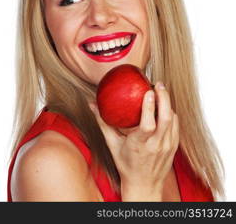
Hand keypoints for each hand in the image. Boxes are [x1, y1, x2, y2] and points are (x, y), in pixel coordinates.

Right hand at [89, 81, 179, 200]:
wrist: (144, 185)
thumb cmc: (126, 165)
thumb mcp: (112, 144)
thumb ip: (103, 123)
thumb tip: (92, 105)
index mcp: (140, 145)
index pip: (148, 124)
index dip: (150, 107)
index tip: (148, 91)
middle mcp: (157, 145)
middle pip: (166, 118)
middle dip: (164, 97)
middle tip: (158, 84)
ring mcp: (168, 146)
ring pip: (173, 119)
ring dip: (168, 103)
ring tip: (161, 90)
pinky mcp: (174, 146)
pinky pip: (176, 125)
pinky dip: (171, 113)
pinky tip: (164, 105)